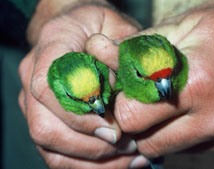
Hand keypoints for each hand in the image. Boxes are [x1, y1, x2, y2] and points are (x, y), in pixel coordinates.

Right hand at [18, 4, 148, 168]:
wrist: (81, 27)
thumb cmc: (102, 26)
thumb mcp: (118, 27)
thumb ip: (120, 56)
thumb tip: (122, 99)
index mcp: (51, 45)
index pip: (48, 87)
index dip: (78, 115)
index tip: (114, 129)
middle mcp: (33, 74)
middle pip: (44, 126)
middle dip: (89, 145)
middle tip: (128, 147)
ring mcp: (35, 101)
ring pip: (49, 146)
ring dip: (91, 161)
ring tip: (128, 159)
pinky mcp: (44, 117)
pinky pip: (57, 152)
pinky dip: (87, 164)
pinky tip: (118, 161)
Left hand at [86, 1, 213, 157]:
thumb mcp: (182, 26)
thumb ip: (137, 44)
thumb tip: (98, 48)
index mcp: (193, 81)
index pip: (130, 112)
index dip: (119, 102)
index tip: (120, 90)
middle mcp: (210, 116)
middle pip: (142, 139)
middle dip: (132, 122)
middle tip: (136, 100)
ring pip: (160, 148)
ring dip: (150, 130)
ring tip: (158, 105)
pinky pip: (182, 148)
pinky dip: (172, 134)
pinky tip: (180, 112)